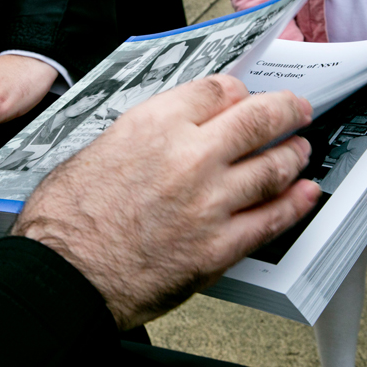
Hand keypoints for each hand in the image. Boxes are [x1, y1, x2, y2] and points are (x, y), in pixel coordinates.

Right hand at [13, 76, 320, 329]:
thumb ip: (142, 137)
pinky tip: (305, 194)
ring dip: (294, 155)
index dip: (238, 91)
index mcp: (153, 126)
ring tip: (301, 151)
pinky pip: (271, 220)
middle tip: (296, 110)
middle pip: (257, 119)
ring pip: (273, 168)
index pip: (216, 90)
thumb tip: (167, 134)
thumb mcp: (95, 151)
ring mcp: (209, 203)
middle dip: (285, 110)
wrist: (61, 275)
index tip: (244, 96)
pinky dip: (295, 205)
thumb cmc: (64, 220)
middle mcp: (188, 157)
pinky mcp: (218, 248)